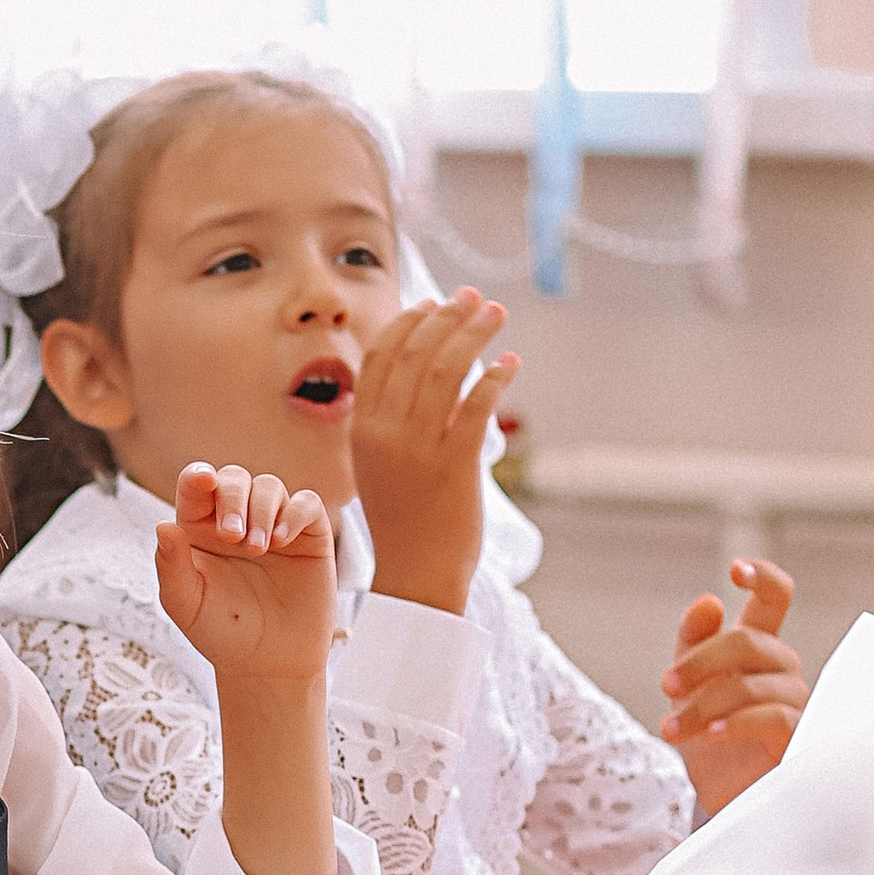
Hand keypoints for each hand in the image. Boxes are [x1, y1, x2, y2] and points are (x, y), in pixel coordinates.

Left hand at [155, 463, 339, 687]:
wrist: (267, 664)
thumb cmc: (221, 633)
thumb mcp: (187, 604)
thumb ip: (171, 566)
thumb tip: (163, 526)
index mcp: (199, 529)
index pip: (195, 487)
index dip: (198, 477)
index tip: (203, 482)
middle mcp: (235, 520)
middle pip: (234, 479)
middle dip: (232, 498)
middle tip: (233, 538)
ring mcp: (273, 526)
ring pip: (269, 486)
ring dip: (262, 510)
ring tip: (259, 549)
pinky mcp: (307, 537)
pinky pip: (306, 504)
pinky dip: (295, 513)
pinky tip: (282, 539)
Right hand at [350, 290, 519, 613]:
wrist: (416, 576)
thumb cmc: (405, 522)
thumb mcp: (381, 466)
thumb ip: (392, 422)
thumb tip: (425, 373)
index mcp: (363, 429)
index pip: (380, 355)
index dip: (409, 321)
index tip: (435, 303)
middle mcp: (386, 433)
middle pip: (416, 352)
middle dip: (449, 315)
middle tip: (476, 298)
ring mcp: (419, 448)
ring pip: (447, 369)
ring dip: (475, 333)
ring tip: (497, 315)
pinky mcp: (455, 464)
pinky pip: (477, 404)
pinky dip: (496, 376)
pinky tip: (510, 362)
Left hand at [661, 560, 805, 815]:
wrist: (727, 809)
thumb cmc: (714, 750)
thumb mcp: (688, 693)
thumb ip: (692, 646)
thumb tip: (708, 602)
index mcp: (757, 654)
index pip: (774, 599)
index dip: (762, 577)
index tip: (734, 570)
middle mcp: (783, 673)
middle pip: (750, 640)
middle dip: (701, 660)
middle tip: (665, 686)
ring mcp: (798, 705)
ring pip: (753, 683)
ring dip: (703, 704)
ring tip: (671, 730)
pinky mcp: (802, 741)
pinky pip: (775, 717)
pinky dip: (737, 720)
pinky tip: (712, 734)